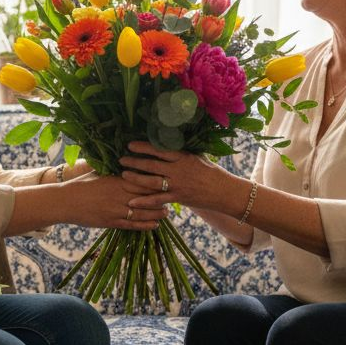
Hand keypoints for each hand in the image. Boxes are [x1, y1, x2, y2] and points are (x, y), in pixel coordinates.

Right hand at [64, 171, 168, 230]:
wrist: (65, 201)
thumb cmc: (81, 184)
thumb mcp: (98, 173)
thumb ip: (112, 170)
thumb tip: (123, 160)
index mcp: (117, 180)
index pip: (143, 180)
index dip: (157, 182)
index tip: (168, 181)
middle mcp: (119, 194)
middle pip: (146, 196)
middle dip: (161, 198)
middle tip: (173, 198)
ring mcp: (116, 209)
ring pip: (142, 212)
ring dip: (156, 213)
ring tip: (166, 213)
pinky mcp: (111, 222)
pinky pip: (132, 225)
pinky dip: (144, 226)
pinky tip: (154, 226)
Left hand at [119, 141, 237, 211]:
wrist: (223, 191)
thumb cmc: (210, 172)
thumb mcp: (197, 157)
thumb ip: (181, 152)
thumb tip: (167, 142)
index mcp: (183, 157)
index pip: (159, 149)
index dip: (143, 147)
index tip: (130, 144)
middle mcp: (179, 170)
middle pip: (152, 165)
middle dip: (135, 161)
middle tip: (121, 159)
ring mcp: (178, 185)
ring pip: (152, 181)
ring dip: (136, 178)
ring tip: (123, 175)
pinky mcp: (178, 198)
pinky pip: (158, 200)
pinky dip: (144, 202)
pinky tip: (132, 202)